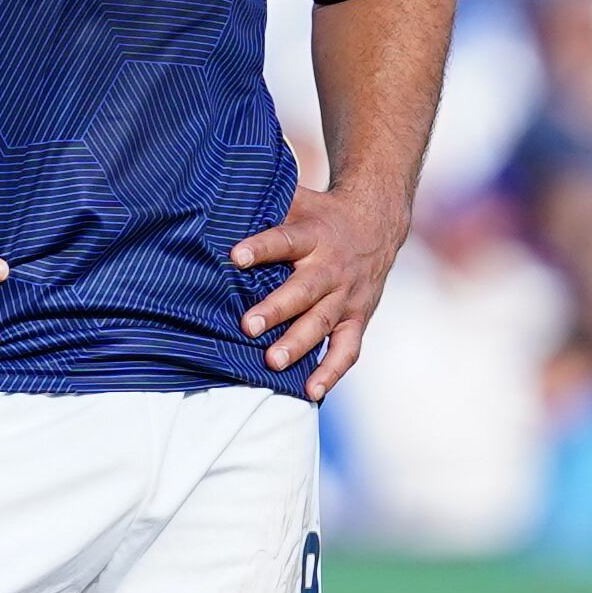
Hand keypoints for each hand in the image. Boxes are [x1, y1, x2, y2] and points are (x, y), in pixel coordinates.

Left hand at [231, 183, 409, 400]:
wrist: (377, 223)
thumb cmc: (321, 214)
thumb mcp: (298, 200)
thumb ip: (265, 204)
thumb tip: (213, 200)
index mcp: (314, 235)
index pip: (285, 239)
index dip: (261, 248)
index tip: (235, 256)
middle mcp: (332, 267)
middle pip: (305, 290)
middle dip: (277, 309)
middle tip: (249, 326)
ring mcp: (347, 296)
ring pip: (323, 322)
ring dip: (299, 344)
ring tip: (272, 362)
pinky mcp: (358, 318)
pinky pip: (348, 349)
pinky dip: (332, 371)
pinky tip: (312, 392)